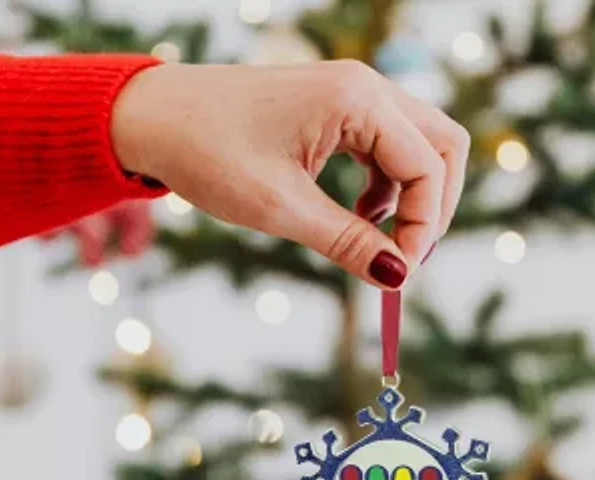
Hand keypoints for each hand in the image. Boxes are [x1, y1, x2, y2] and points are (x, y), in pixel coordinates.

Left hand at [111, 60, 469, 289]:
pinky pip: (386, 146)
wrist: (152, 117)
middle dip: (433, 207)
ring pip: (418, 145)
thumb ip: (348, 242)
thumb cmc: (207, 153)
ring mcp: (351, 93)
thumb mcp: (281, 209)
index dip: (424, 228)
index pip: (428, 167)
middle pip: (442, 146)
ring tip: (374, 236)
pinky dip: (386, 185)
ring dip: (410, 196)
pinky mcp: (335, 107)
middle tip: (406, 255)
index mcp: (356, 101)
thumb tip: (397, 277)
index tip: (399, 274)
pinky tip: (358, 212)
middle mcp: (364, 86)